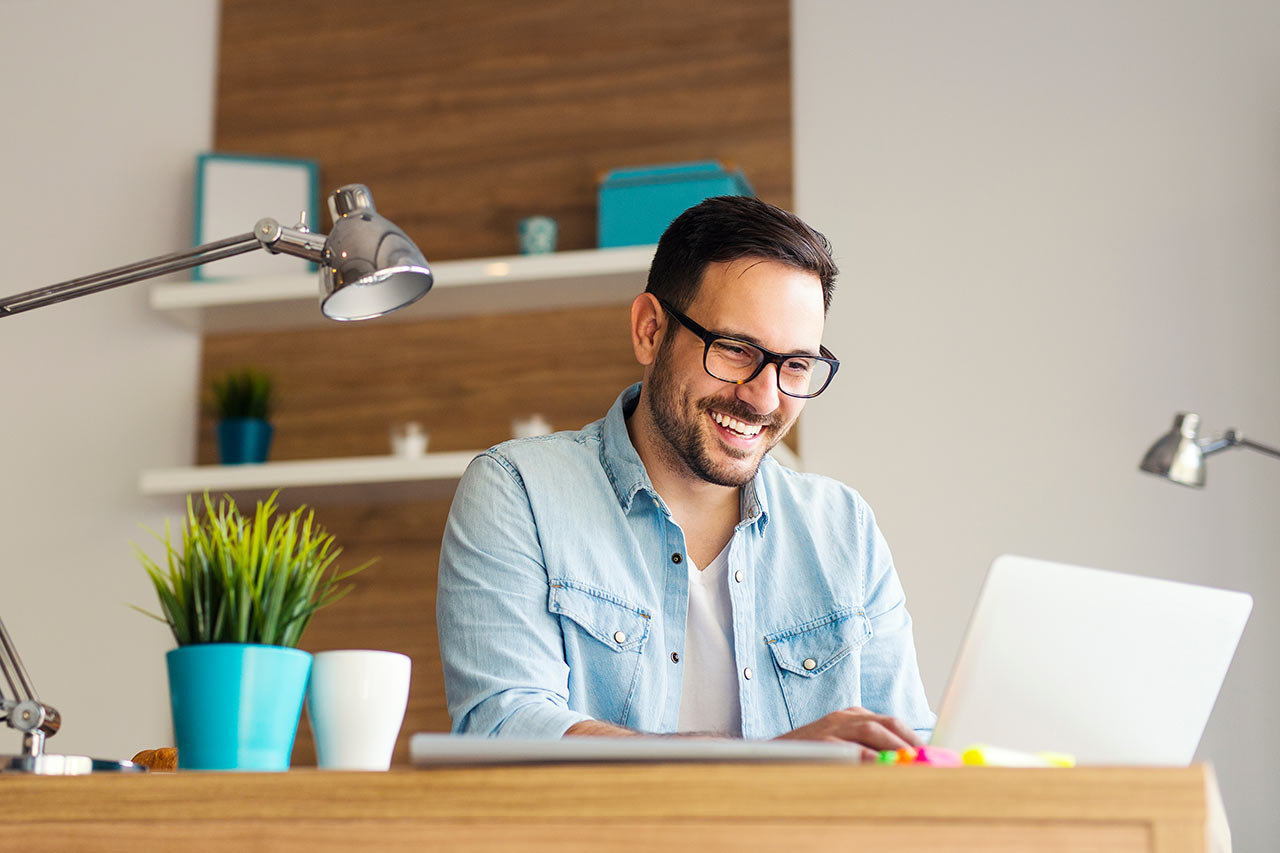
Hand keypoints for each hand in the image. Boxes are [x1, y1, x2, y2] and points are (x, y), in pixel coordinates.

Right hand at [773, 706, 923, 761]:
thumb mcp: (840, 749)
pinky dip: (868, 756)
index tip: (933, 755)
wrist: (767, 757)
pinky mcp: (819, 741)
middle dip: (911, 742)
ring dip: (896, 747)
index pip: (892, 722)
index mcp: (852, 716)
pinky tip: (880, 766)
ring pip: (872, 730)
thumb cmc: (809, 757)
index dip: (914, 738)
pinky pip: (849, 747)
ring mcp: (831, 726)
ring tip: (912, 762)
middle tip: (928, 761)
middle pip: (886, 723)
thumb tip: (903, 768)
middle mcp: (844, 717)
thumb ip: (868, 753)